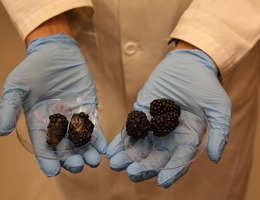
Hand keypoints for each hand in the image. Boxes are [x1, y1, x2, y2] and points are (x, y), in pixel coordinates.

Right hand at [0, 33, 107, 176]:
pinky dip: (99, 137)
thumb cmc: (34, 68)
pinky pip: (94, 126)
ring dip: (87, 152)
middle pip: (64, 147)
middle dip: (71, 158)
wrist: (56, 51)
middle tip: (78, 165)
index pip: (42, 145)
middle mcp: (57, 123)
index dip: (47, 159)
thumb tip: (2, 131)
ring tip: (94, 161)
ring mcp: (74, 116)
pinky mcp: (88, 108)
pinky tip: (103, 147)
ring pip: (81, 140)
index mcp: (39, 121)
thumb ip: (10, 107)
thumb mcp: (17, 85)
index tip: (53, 171)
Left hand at [107, 49, 230, 186]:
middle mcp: (169, 136)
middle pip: (156, 157)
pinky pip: (130, 129)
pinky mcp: (141, 113)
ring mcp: (154, 125)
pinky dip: (121, 139)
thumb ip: (219, 132)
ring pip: (140, 146)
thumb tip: (214, 158)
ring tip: (116, 164)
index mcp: (188, 138)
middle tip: (131, 173)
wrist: (187, 63)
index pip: (180, 159)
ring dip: (128, 156)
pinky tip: (112, 149)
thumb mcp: (219, 107)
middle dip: (144, 167)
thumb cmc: (206, 85)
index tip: (162, 182)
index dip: (172, 171)